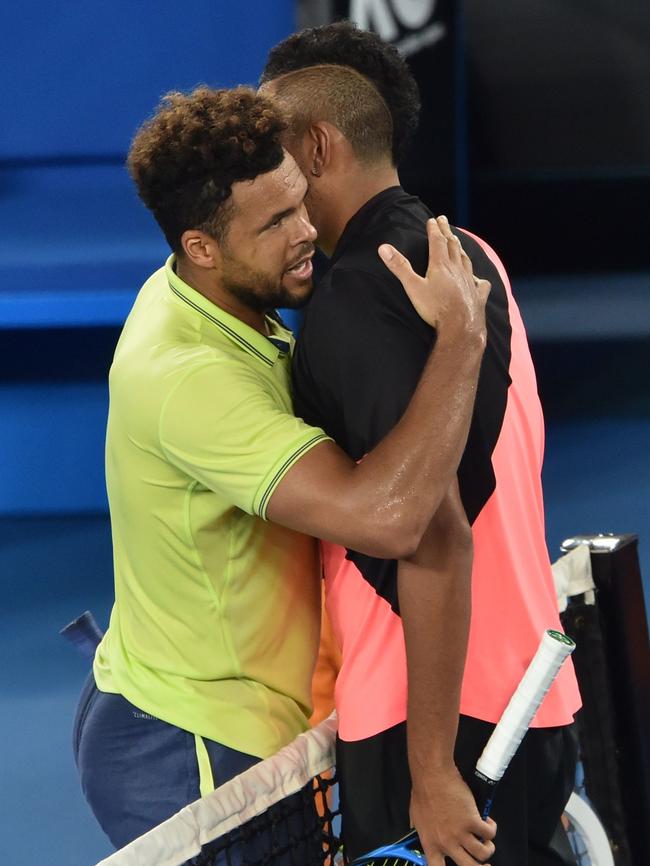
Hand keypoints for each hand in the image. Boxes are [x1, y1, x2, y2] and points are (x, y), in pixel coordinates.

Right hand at [378, 215, 489, 338]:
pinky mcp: (478, 296)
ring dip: (461, 249)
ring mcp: (470, 282)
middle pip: (452, 246)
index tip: (432, 220)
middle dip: (447, 233)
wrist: (460, 327)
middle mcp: (457, 269)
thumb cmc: (435, 308)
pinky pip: (481, 284)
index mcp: (441, 265)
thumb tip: (383, 248)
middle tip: (445, 221)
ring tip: (458, 243)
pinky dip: (479, 279)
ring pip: (466, 260)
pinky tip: (479, 280)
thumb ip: (399, 267)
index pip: (437, 241)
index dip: (434, 230)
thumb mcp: (413, 287)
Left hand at [409, 766, 495, 865]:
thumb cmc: (423, 791)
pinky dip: (491, 829)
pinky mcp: (472, 820)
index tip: (458, 865)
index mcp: (430, 843)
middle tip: (484, 864)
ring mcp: (460, 833)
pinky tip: (488, 822)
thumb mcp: (415, 816)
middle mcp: (446, 843)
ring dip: (488, 847)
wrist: (432, 774)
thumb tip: (420, 832)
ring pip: (483, 853)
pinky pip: (489, 833)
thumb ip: (422, 830)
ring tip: (486, 840)